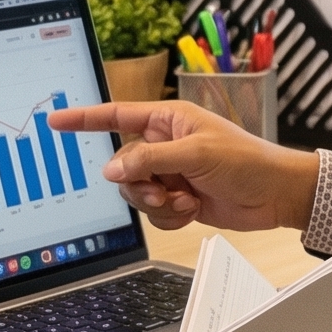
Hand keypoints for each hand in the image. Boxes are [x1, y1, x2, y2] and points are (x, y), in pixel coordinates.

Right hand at [49, 100, 319, 232]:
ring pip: (135, 193)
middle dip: (140, 183)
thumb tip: (111, 170)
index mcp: (168, 120)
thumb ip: (149, 159)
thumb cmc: (246, 161)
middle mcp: (165, 144)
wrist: (276, 196)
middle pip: (123, 166)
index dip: (85, 119)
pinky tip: (193, 209)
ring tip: (185, 200)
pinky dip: (169, 215)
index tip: (55, 120)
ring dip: (157, 202)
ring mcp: (171, 173)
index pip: (117, 116)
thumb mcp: (195, 154)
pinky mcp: (178, 198)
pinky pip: (153, 212)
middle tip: (164, 189)